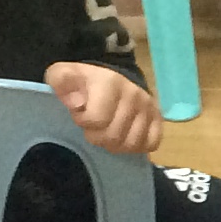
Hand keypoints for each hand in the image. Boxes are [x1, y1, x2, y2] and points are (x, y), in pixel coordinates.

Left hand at [46, 61, 161, 154]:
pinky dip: (136, 146)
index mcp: (110, 83)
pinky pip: (151, 144)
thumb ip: (62, 83)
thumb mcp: (63, 75)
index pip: (96, 120)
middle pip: (114, 137)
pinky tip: (124, 136)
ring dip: (116, 144)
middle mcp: (134, 95)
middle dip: (97, 136)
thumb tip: (75, 103)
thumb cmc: (84, 82)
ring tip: (108, 131)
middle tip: (94, 126)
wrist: (111, 78)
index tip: (80, 113)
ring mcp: (149, 108)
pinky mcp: (158, 119)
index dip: (84, 121)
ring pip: (132, 144)